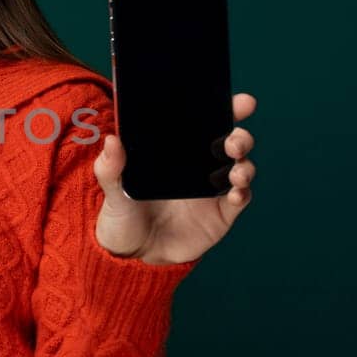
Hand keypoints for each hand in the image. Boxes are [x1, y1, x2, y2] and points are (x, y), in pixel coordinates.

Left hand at [92, 93, 257, 264]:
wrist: (132, 255)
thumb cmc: (123, 215)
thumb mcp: (112, 191)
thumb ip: (111, 168)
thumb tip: (111, 140)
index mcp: (177, 150)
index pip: (206, 122)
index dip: (226, 107)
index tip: (241, 101)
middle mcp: (201, 164)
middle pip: (231, 142)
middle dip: (240, 136)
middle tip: (233, 141)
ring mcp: (213, 188)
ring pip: (241, 167)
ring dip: (244, 164)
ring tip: (235, 170)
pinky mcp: (221, 213)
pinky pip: (240, 198)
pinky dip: (243, 193)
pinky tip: (235, 193)